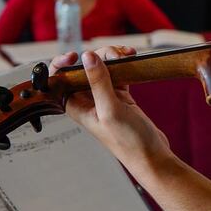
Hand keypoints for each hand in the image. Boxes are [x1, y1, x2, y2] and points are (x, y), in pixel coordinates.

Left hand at [52, 46, 171, 174]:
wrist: (150, 156)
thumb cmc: (128, 142)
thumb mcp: (111, 110)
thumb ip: (99, 82)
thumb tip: (87, 57)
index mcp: (76, 105)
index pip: (59, 79)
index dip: (62, 64)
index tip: (76, 55)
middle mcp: (87, 100)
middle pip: (83, 68)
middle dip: (97, 56)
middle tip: (114, 55)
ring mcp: (104, 97)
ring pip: (101, 67)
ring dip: (112, 57)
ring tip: (126, 56)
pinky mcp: (120, 96)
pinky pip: (117, 72)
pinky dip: (123, 63)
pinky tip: (131, 59)